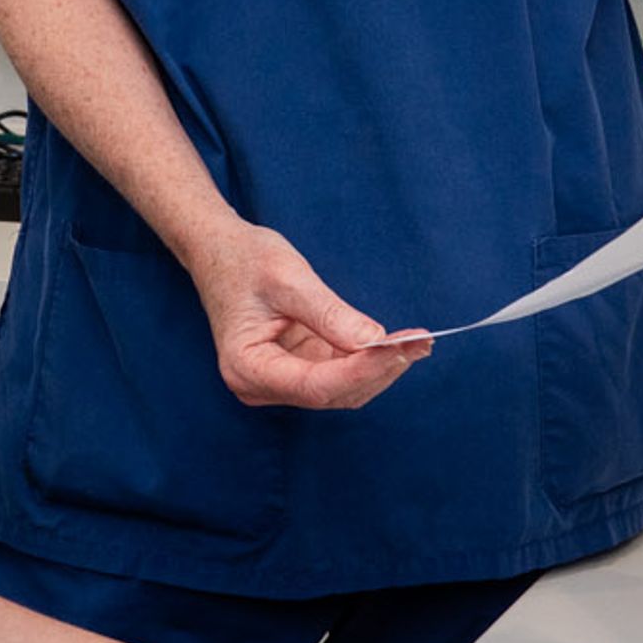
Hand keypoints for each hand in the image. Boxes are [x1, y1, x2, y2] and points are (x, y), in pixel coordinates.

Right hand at [188, 223, 427, 410]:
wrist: (221, 250)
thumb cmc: (244, 260)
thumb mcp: (288, 279)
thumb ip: (330, 314)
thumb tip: (374, 342)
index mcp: (248, 367)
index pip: (316, 385)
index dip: (362, 370)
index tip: (400, 349)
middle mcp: (261, 385)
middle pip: (333, 392)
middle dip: (379, 369)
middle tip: (420, 341)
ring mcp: (280, 381)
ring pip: (342, 388)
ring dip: (380, 367)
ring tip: (418, 341)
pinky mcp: (297, 369)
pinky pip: (340, 373)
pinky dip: (369, 359)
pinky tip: (397, 343)